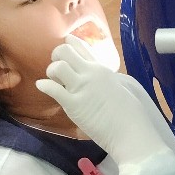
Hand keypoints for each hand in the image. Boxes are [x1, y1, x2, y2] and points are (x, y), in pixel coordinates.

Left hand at [37, 38, 174, 174]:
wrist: (131, 131)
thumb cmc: (132, 115)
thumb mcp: (123, 89)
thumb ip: (110, 82)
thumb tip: (107, 82)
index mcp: (103, 70)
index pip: (83, 48)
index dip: (71, 43)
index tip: (66, 43)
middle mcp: (91, 74)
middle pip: (65, 51)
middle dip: (57, 57)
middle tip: (58, 69)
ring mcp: (81, 88)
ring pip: (57, 66)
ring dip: (51, 72)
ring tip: (54, 81)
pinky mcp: (73, 104)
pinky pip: (52, 88)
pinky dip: (44, 86)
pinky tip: (41, 86)